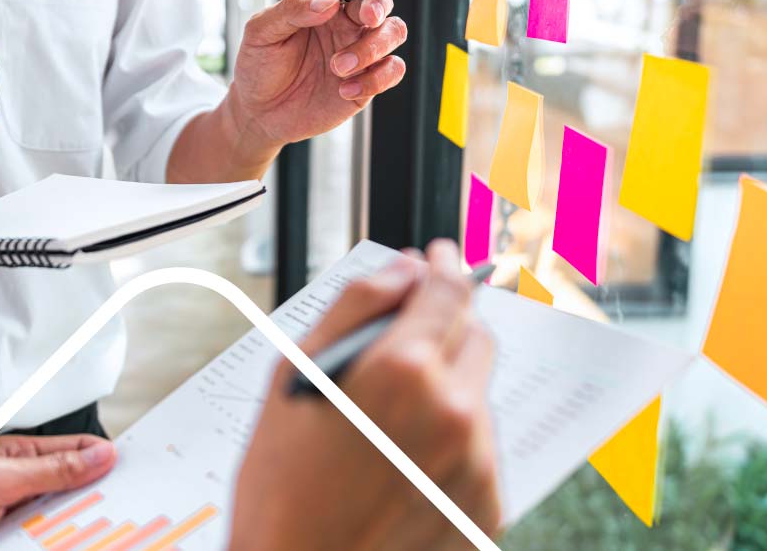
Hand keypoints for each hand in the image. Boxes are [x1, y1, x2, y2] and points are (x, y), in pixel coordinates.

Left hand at [0, 434, 116, 546]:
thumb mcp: (2, 480)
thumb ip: (53, 469)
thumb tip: (101, 456)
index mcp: (22, 452)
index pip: (78, 449)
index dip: (104, 459)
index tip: (131, 474)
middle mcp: (21, 477)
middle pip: (73, 483)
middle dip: (94, 493)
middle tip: (120, 504)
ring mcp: (15, 506)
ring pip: (60, 513)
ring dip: (73, 521)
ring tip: (95, 528)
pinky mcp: (9, 533)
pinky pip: (42, 535)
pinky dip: (53, 538)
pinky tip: (64, 541)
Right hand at [230, 240, 500, 550]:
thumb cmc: (281, 490)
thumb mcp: (296, 378)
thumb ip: (355, 306)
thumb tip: (403, 268)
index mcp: (405, 371)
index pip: (450, 290)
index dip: (445, 266)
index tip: (439, 259)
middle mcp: (454, 412)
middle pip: (476, 336)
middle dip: (447, 325)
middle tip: (407, 340)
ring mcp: (477, 463)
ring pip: (477, 393)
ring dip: (447, 387)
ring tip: (389, 424)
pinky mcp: (485, 506)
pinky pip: (481, 450)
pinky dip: (453, 441)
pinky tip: (404, 462)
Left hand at [231, 0, 407, 146]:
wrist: (260, 113)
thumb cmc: (259, 65)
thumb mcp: (261, 32)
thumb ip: (292, 10)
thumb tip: (329, 2)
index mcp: (322, 1)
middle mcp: (346, 23)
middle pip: (381, 2)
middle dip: (378, 7)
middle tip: (367, 19)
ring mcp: (360, 52)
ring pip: (393, 33)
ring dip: (372, 48)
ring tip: (337, 68)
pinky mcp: (367, 82)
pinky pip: (392, 70)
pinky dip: (376, 79)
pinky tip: (345, 90)